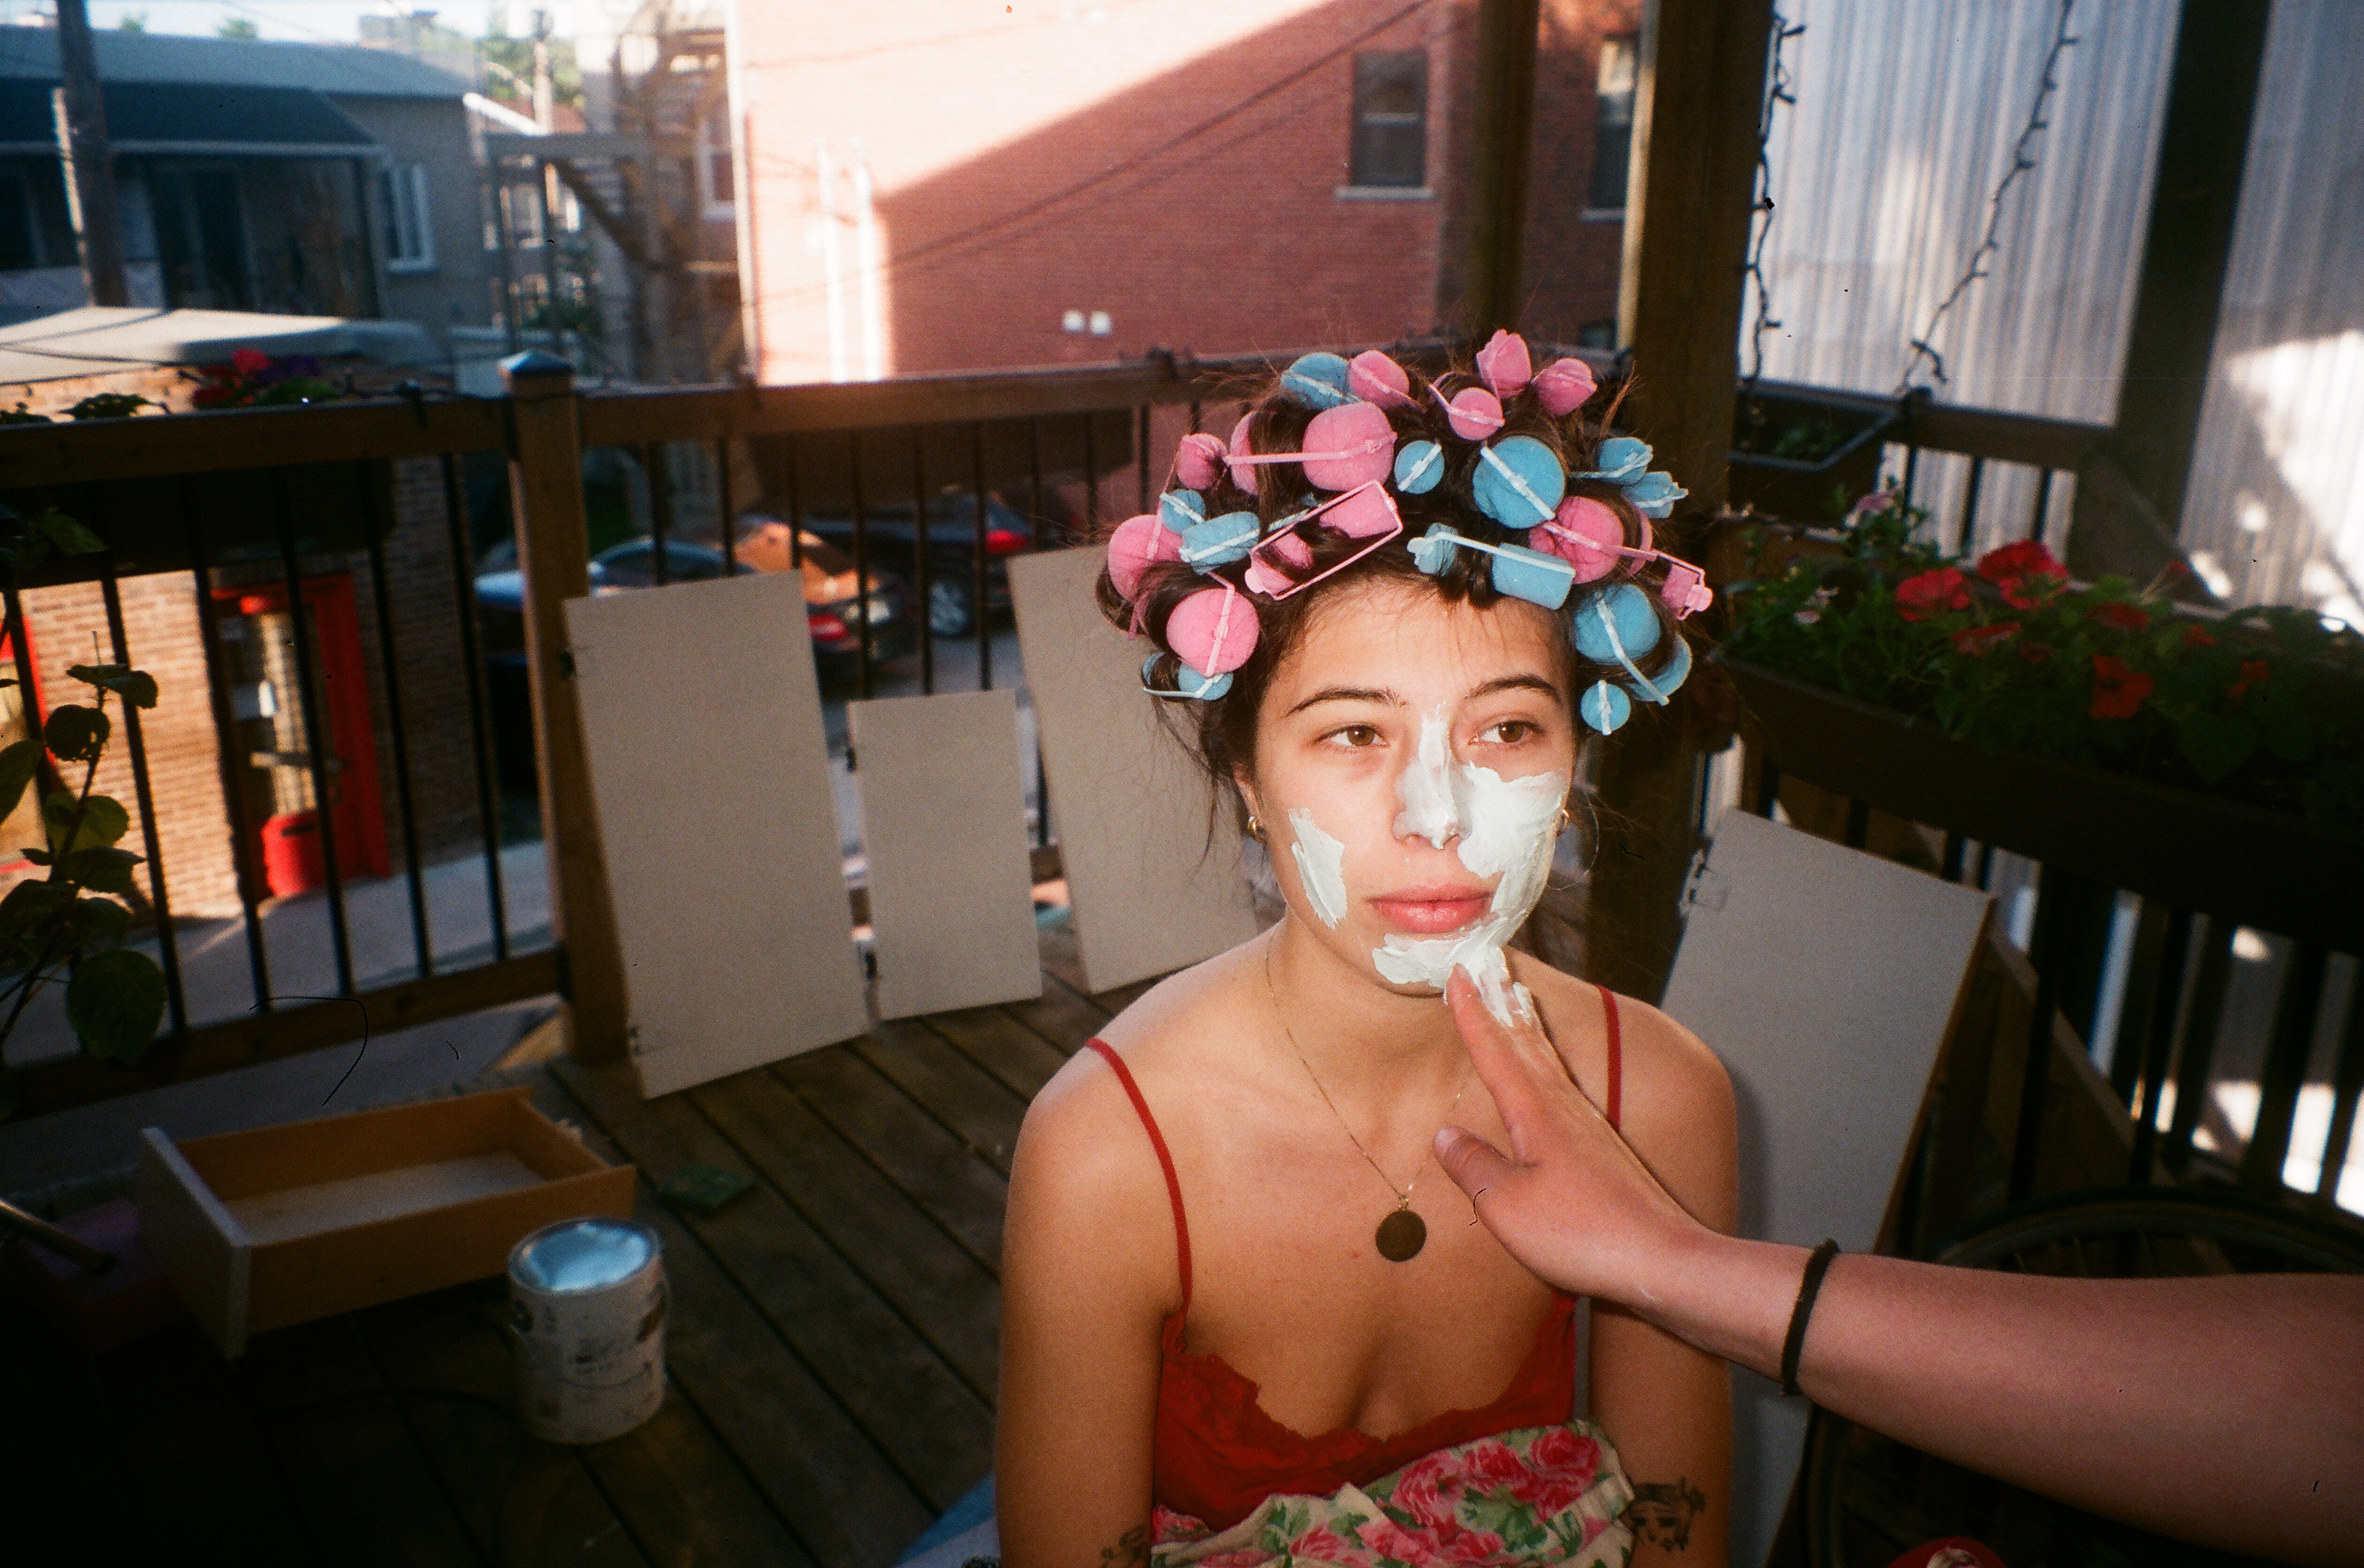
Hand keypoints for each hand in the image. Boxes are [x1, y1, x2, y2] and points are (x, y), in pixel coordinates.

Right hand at [1435, 968, 1707, 1305]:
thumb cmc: (1581, 1233)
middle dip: (1503, 1003)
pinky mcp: (1603, 1149)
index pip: (1495, 1052)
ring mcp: (1588, 1126)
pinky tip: (1549, 1073)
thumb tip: (1445, 1136)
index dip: (1473, 1014)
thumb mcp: (1506, 1206)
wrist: (1661, 1259)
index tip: (1459, 972)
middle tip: (1490, 964)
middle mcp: (1564, 1108)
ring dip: (1528, 1025)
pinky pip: (1564, 1085)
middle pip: (1527, 1043)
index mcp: (1536, 1113)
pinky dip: (1549, 1060)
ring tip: (1518, 997)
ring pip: (1549, 1060)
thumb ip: (1473, 1167)